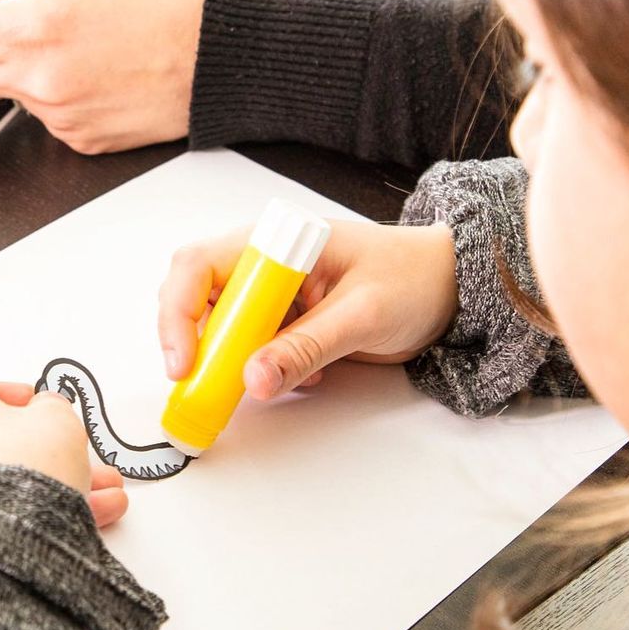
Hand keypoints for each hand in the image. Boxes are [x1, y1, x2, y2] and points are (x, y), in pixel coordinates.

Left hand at [0, 0, 207, 152]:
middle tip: (4, 7)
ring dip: (14, 58)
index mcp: (35, 29)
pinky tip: (88, 60)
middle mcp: (41, 82)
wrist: (222, 55)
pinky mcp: (82, 138)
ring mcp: (61, 117)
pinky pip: (43, 110)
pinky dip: (50, 85)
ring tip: (65, 29)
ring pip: (4, 88)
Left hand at [0, 374, 127, 527]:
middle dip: (43, 455)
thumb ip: (52, 409)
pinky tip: (67, 525)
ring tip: (98, 504)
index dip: (21, 405)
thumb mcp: (56, 421)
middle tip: (79, 464)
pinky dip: (15, 514)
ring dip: (42, 487)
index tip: (43, 415)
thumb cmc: (18, 465)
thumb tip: (44, 414)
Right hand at [158, 220, 457, 399]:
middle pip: (197, 297)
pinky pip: (251, 346)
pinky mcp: (283, 317)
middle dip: (198, 345)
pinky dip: (263, 369)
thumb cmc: (412, 279)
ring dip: (233, 362)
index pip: (198, 265)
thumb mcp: (360, 315)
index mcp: (275, 241)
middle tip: (205, 389)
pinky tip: (309, 374)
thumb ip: (305, 348)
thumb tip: (251, 381)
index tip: (182, 363)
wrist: (451, 288)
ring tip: (267, 382)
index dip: (178, 313)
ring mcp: (271, 291)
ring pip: (221, 328)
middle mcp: (263, 261)